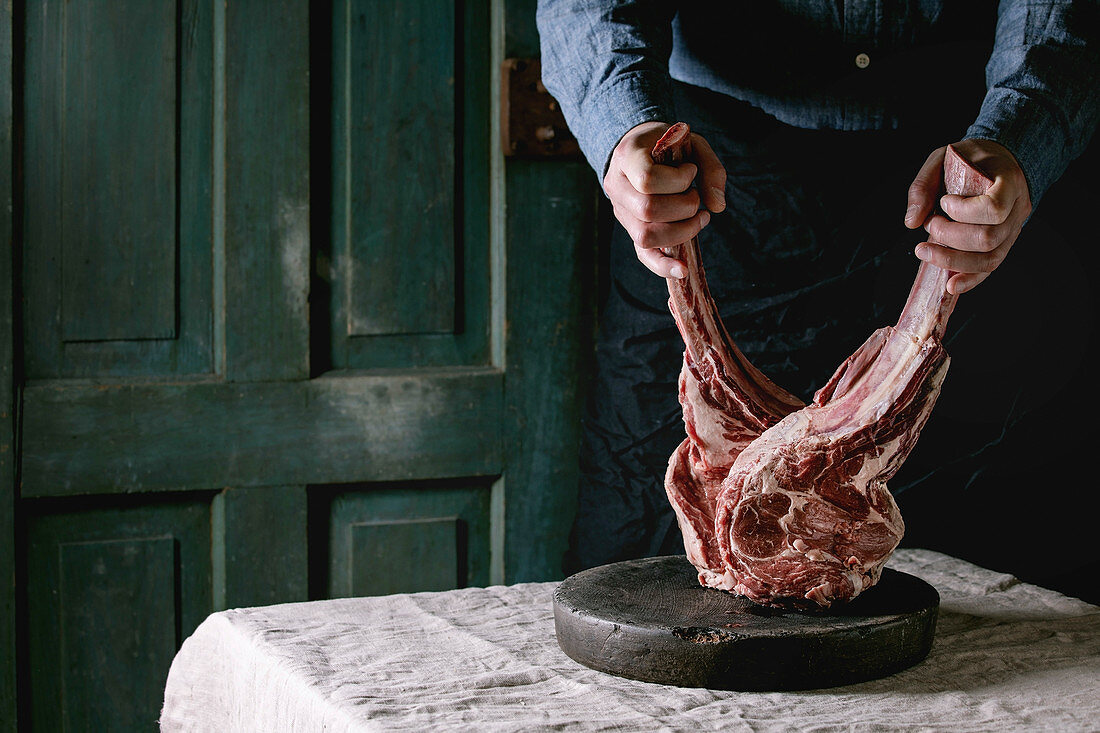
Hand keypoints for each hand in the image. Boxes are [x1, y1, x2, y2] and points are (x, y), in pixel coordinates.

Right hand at [603, 121, 726, 277]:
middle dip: (684, 207)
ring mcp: (621, 211)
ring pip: (646, 235)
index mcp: (627, 157)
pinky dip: (663, 266)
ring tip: (697, 216)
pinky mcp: (631, 229)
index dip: (678, 180)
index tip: (690, 171)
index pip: (647, 179)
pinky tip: (683, 270)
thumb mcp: (691, 142)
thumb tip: (717, 206)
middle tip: (696, 196)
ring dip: (681, 230)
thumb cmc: (666, 144)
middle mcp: (616, 186)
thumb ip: (710, 168)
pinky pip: (643, 254)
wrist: (639, 149)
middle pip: (648, 210)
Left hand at [904, 138, 1031, 294]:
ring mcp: (1013, 229)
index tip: (944, 202)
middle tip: (931, 223)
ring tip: (925, 250)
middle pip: (987, 238)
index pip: (994, 207)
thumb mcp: (944, 158)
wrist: (1000, 161)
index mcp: (1008, 182)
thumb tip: (912, 222)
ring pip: (989, 259)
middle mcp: (1018, 209)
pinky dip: (969, 280)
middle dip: (949, 236)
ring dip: (952, 260)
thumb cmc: (971, 159)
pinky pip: (990, 268)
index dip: (963, 211)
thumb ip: (924, 185)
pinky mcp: (1004, 244)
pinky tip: (950, 286)